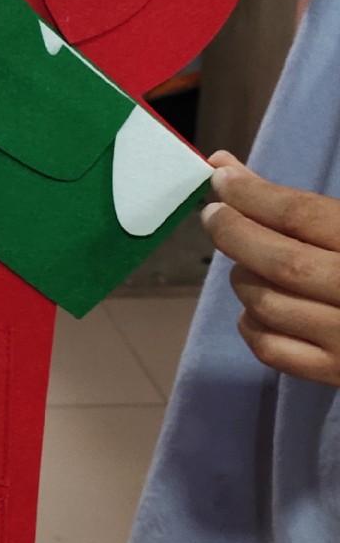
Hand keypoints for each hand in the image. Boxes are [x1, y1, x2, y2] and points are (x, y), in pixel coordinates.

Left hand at [202, 152, 339, 386]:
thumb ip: (304, 204)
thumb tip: (227, 168)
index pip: (302, 215)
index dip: (253, 195)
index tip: (221, 179)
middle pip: (282, 261)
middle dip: (236, 233)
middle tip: (214, 215)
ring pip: (268, 304)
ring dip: (244, 278)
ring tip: (248, 264)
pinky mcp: (336, 373)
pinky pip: (270, 348)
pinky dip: (251, 323)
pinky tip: (257, 308)